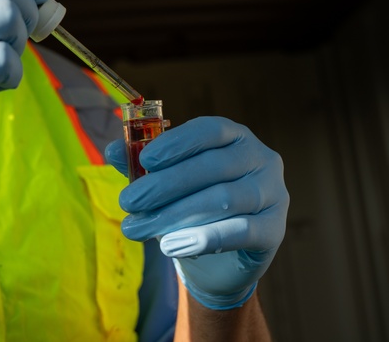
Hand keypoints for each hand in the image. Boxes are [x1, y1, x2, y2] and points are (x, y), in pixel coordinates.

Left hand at [105, 116, 287, 309]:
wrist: (223, 257)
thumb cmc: (194, 205)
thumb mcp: (167, 182)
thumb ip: (142, 165)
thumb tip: (112, 151)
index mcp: (235, 136)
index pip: (209, 130)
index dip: (177, 143)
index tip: (145, 160)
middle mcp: (261, 159)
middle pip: (212, 167)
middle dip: (164, 185)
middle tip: (127, 202)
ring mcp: (274, 193)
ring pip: (223, 200)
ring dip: (175, 215)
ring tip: (138, 228)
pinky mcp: (276, 229)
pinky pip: (240, 231)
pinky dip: (204, 238)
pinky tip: (171, 246)